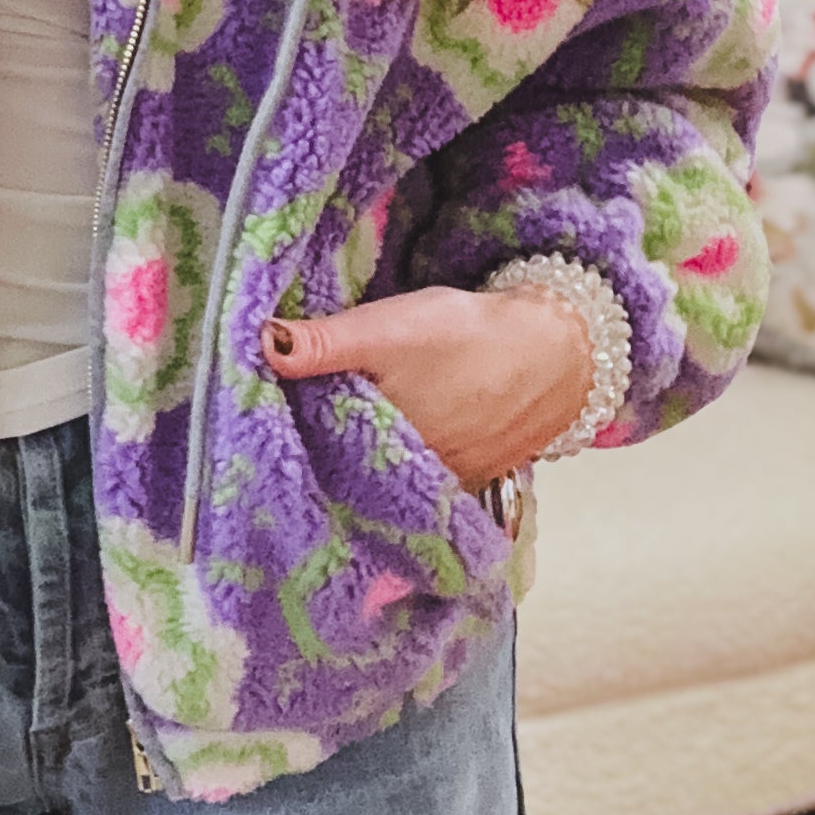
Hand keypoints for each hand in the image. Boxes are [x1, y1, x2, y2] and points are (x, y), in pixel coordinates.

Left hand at [261, 285, 590, 493]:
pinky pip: (418, 480)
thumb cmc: (468, 337)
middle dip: (318, 454)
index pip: (314, 453)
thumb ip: (324, 343)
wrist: (557, 352)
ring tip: (324, 436)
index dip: (288, 436)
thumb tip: (260, 344)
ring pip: (381, 478)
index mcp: (378, 450)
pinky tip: (382, 443)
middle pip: (346, 471)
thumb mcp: (387, 329)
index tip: (258, 423)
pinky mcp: (466, 478)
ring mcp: (440, 485)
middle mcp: (407, 482)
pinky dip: (398, 465)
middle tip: (285, 430)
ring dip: (356, 462)